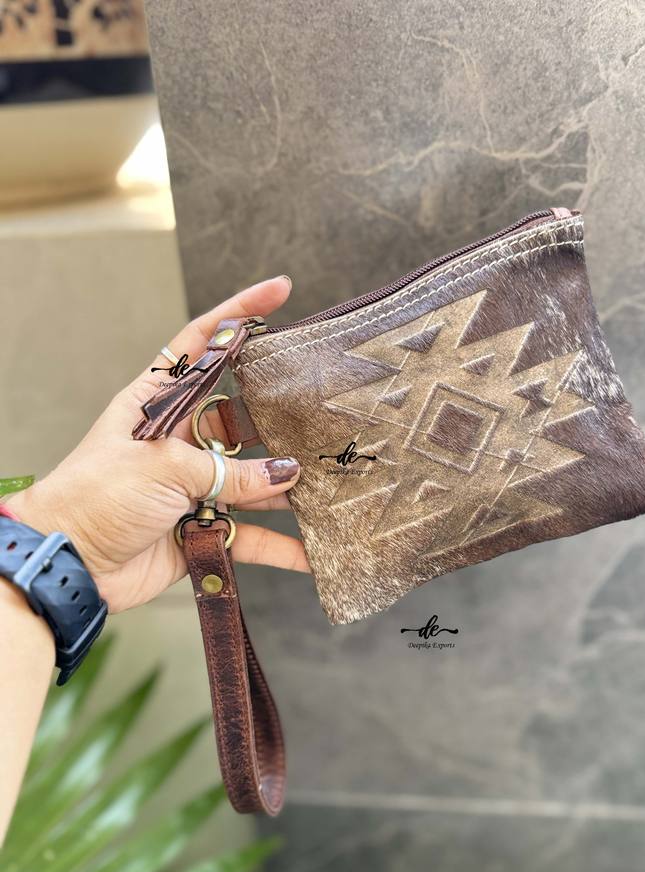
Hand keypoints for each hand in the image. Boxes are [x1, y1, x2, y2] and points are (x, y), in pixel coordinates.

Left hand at [9, 276, 308, 612]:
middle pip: (240, 418)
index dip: (238, 314)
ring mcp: (193, 484)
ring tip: (328, 485)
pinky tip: (310, 552)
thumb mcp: (163, 468)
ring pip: (253, 480)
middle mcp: (180, 439)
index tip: (279, 291)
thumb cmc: (95, 496)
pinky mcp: (201, 525)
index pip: (201, 344)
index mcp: (158, 403)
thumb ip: (230, 472)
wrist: (71, 562)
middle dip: (280, 418)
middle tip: (320, 412)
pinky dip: (279, 547)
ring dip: (286, 489)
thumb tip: (286, 473)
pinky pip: (250, 534)